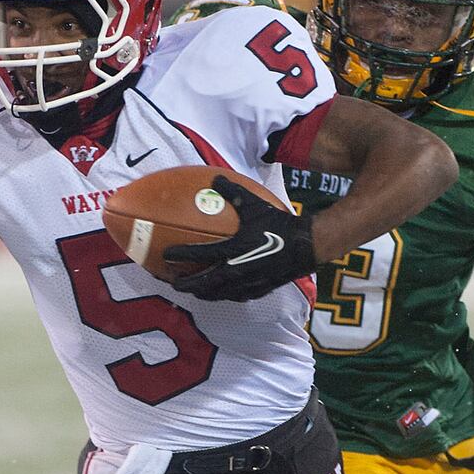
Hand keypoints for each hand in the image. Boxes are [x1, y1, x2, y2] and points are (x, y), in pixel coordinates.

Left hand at [164, 176, 315, 300]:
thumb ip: (234, 193)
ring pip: (220, 293)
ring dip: (204, 293)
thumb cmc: (280, 224)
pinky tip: (222, 293)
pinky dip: (225, 296)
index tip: (165, 255)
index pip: (201, 254)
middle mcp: (238, 270)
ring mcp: (249, 282)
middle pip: (206, 283)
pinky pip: (237, 296)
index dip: (181, 255)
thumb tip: (216, 177)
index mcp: (234, 249)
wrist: (307, 245)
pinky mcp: (260, 289)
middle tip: (173, 284)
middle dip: (187, 285)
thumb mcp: (256, 205)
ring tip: (194, 292)